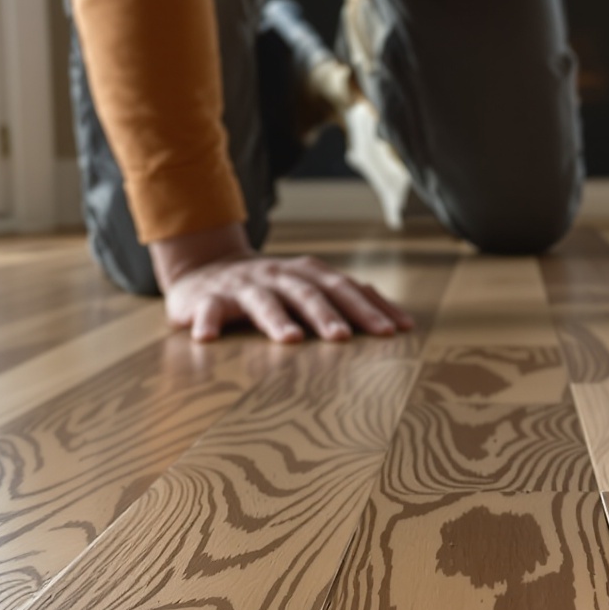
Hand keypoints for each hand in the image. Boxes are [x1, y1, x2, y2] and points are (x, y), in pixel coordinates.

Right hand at [152, 222, 414, 342]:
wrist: (204, 270)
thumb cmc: (270, 289)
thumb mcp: (308, 288)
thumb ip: (347, 301)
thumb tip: (403, 324)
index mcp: (306, 273)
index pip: (344, 288)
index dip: (369, 307)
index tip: (395, 331)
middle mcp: (278, 275)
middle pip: (308, 292)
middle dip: (329, 314)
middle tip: (345, 338)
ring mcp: (243, 286)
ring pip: (263, 301)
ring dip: (276, 319)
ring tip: (291, 340)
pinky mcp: (206, 299)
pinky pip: (207, 309)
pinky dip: (207, 321)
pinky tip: (207, 338)